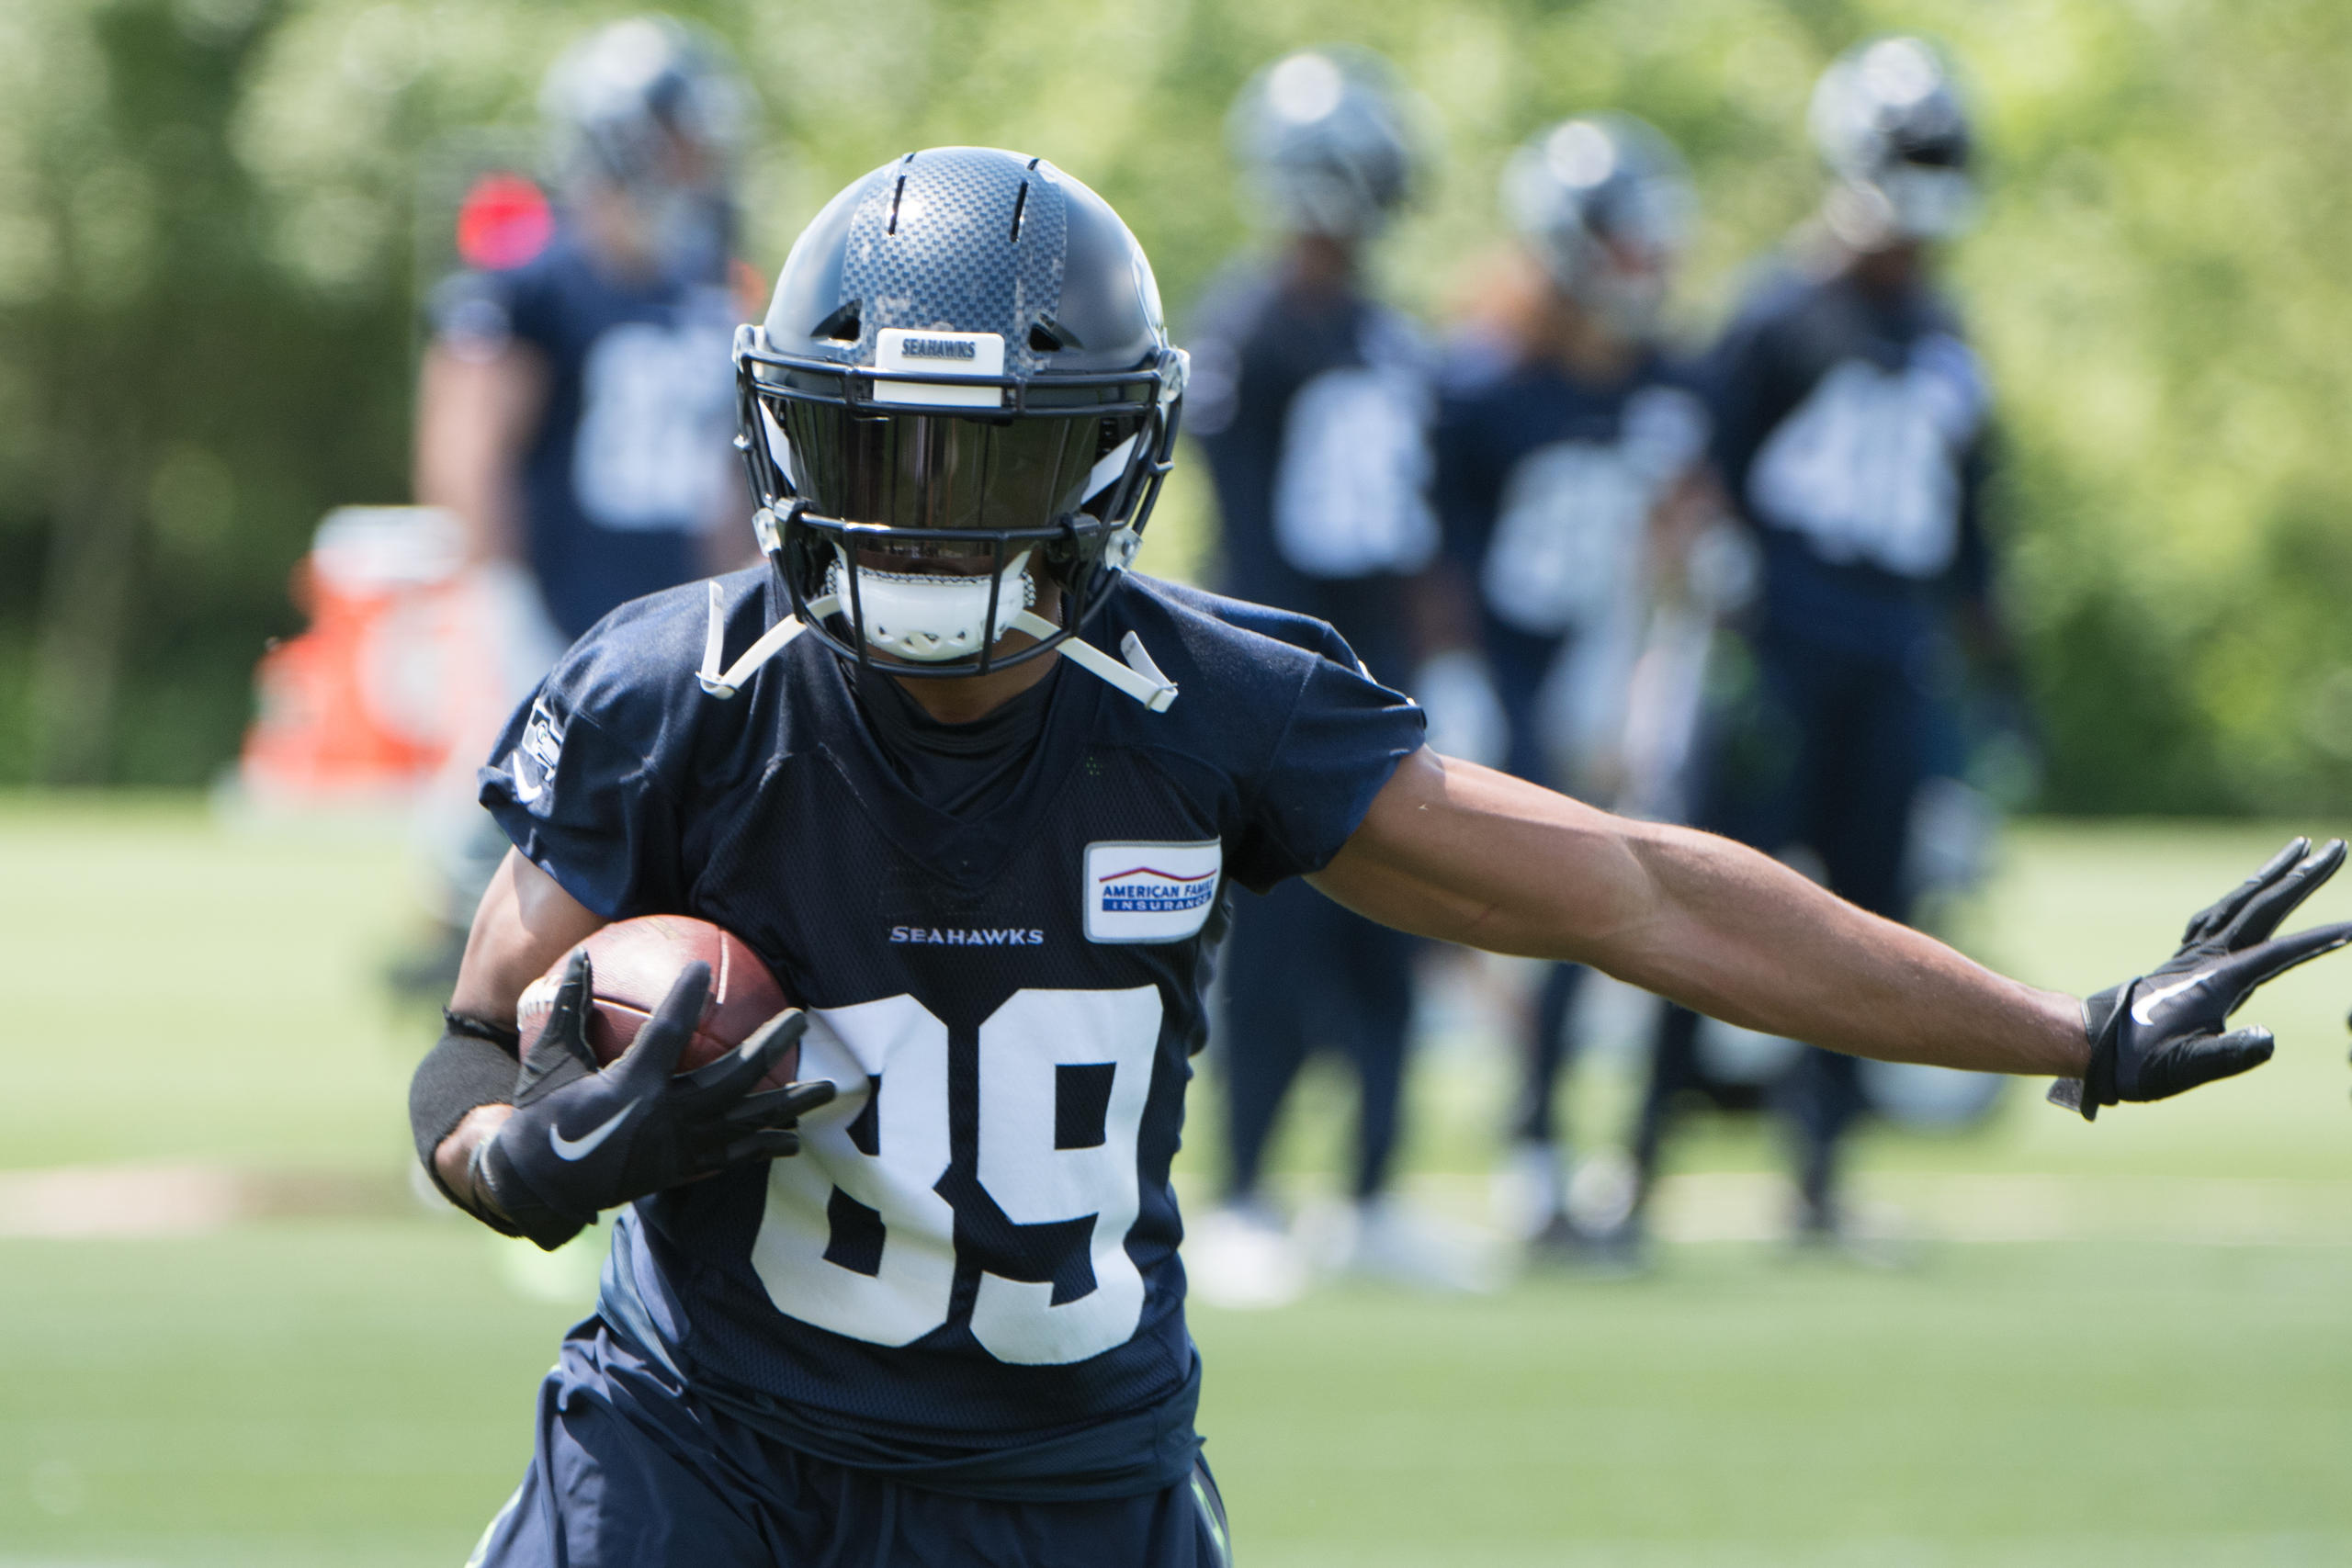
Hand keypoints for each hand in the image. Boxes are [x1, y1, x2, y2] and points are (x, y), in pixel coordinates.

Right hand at [474, 952, 834, 1248]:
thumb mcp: (549, 1060)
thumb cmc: (542, 1115)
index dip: (683, 999)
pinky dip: (764, 1146)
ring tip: (829, 1088)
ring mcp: (678, 1149)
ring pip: (744, 1122)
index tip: (702, 969)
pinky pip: (732, 1156)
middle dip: (770, 1047)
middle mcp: (663, 1119)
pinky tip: (794, 1139)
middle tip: (800, 1017)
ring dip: (788, 1104)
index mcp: (628, 1088)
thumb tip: (582, 954)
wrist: (539, 1185)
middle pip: (731, 1079)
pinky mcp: (682, 1170)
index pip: (665, 1036)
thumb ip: (569, 1008)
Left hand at [2052, 837, 2351, 1119]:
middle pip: (2262, 907)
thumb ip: (2230, 1056)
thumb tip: (2269, 1039)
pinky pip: (2219, 914)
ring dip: (2273, 874)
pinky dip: (2242, 896)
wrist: (2090, 1045)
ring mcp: (2194, 953)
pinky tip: (2248, 893)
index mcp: (2217, 981)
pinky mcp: (2185, 958)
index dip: (2315, 942)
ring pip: (2241, 901)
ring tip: (2301, 846)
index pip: (2277, 955)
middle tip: (2339, 847)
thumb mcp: (2187, 1067)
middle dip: (2302, 877)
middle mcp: (2207, 958)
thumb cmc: (2139, 1062)